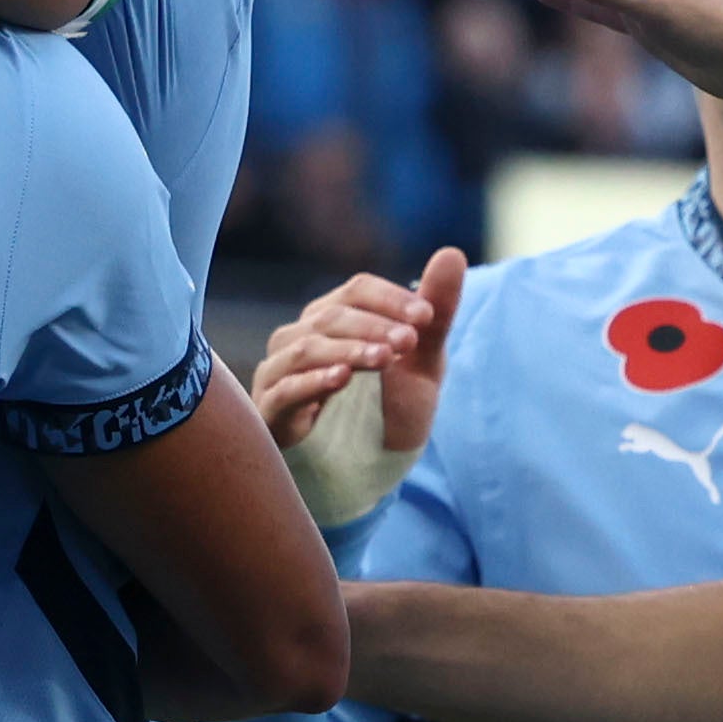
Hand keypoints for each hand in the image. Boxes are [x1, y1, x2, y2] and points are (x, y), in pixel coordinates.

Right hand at [253, 248, 465, 451]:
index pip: (357, 290)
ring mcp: (279, 371)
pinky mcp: (270, 408)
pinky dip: (313, 381)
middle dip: (374, 326)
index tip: (427, 316)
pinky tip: (341, 379)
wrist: (368, 469)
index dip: (391, 298)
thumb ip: (436, 311)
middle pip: (332, 315)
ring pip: (307, 347)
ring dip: (349, 350)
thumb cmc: (389, 407)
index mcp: (334, 317)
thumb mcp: (421, 362)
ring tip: (384, 359)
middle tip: (410, 341)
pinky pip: (285, 388)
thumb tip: (452, 252)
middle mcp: (300, 335)